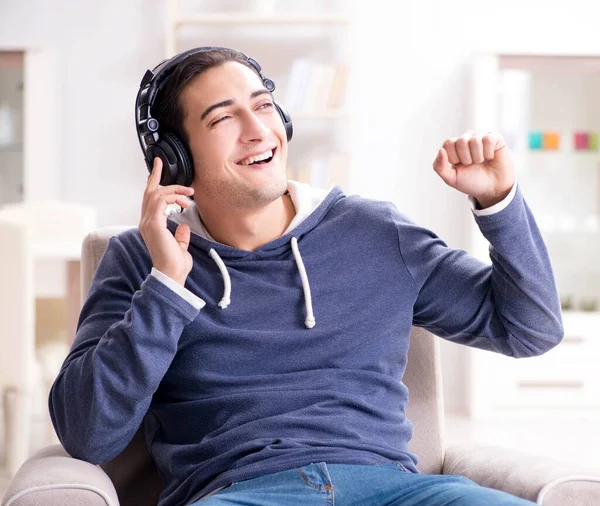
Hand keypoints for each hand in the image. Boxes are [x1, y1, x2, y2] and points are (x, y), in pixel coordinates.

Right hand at [139, 157, 194, 285]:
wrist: (172, 275)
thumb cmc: (175, 264)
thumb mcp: (180, 247)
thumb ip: (180, 236)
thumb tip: (183, 226)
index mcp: (150, 226)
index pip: (150, 201)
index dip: (153, 185)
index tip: (159, 171)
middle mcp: (146, 222)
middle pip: (148, 192)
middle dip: (155, 176)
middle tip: (161, 163)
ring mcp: (148, 222)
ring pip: (156, 194)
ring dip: (174, 190)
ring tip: (189, 194)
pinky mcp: (154, 224)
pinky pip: (161, 201)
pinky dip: (173, 197)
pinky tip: (184, 202)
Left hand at [433, 131, 515, 208]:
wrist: (492, 189)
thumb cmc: (471, 182)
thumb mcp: (451, 178)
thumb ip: (439, 166)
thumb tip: (441, 150)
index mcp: (454, 146)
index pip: (448, 143)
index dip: (454, 158)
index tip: (460, 165)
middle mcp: (467, 138)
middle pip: (461, 141)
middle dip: (466, 159)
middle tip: (472, 164)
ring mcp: (481, 136)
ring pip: (475, 140)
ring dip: (478, 157)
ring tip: (481, 162)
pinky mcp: (495, 137)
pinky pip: (488, 139)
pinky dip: (488, 153)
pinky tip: (490, 157)